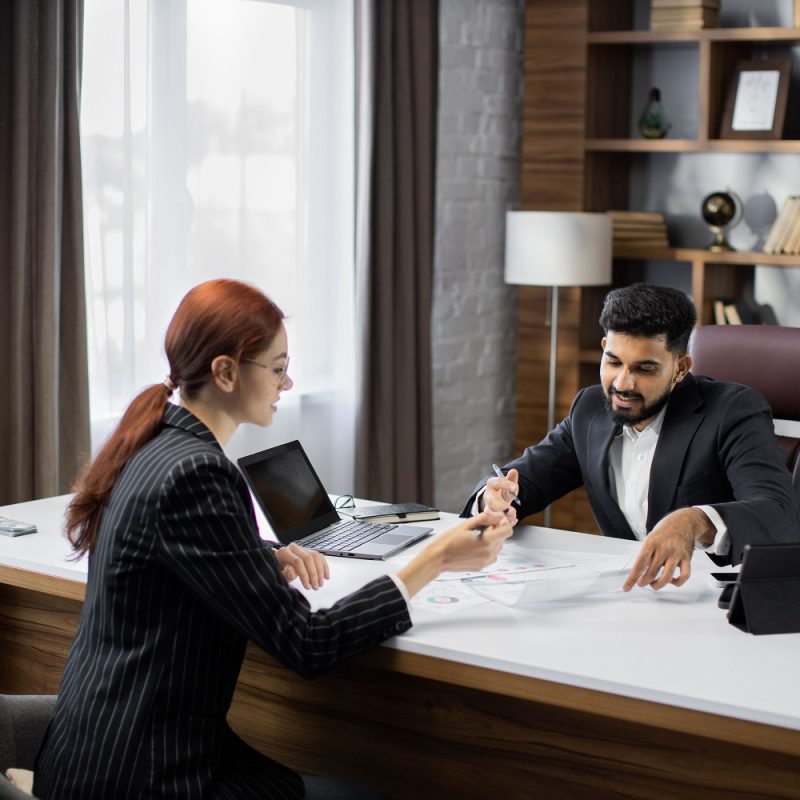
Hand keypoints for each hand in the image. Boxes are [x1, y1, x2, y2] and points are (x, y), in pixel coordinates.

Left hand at [274, 542, 329, 589]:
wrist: (279, 564)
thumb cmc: (279, 571)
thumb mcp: (279, 575)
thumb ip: (285, 574)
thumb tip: (292, 573)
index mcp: (284, 553)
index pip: (298, 562)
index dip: (304, 575)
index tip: (308, 586)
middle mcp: (294, 548)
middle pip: (308, 558)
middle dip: (314, 574)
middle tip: (316, 586)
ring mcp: (302, 548)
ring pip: (316, 556)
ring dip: (320, 571)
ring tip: (320, 583)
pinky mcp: (309, 551)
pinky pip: (320, 557)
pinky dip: (324, 567)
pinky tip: (325, 576)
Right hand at [396, 510, 513, 596]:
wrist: (437, 558)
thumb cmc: (448, 540)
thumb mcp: (466, 524)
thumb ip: (485, 518)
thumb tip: (497, 515)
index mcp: (486, 541)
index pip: (507, 531)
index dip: (504, 523)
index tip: (496, 519)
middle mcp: (489, 553)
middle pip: (502, 538)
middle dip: (496, 530)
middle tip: (482, 526)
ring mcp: (485, 561)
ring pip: (497, 547)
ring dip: (492, 540)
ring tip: (476, 537)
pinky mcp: (481, 566)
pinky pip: (491, 556)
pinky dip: (487, 549)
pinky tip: (475, 546)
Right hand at [483, 467, 519, 525]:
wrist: (499, 500)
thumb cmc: (504, 491)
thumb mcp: (509, 484)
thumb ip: (511, 479)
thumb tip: (513, 471)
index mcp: (491, 485)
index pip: (496, 483)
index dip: (506, 485)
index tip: (514, 488)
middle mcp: (488, 497)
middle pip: (491, 501)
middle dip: (500, 506)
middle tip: (510, 508)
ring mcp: (488, 507)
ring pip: (492, 513)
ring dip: (502, 516)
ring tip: (512, 517)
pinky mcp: (491, 518)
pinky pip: (496, 521)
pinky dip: (505, 522)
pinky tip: (513, 521)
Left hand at [623, 507, 712, 590]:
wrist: (683, 522)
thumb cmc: (663, 532)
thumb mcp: (650, 539)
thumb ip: (645, 555)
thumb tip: (638, 572)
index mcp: (651, 543)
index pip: (639, 564)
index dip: (632, 578)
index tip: (626, 587)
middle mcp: (664, 548)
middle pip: (651, 572)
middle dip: (644, 582)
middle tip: (641, 583)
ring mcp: (676, 554)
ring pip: (667, 577)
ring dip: (658, 585)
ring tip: (654, 584)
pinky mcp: (687, 558)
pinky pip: (684, 576)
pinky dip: (677, 583)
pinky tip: (672, 581)